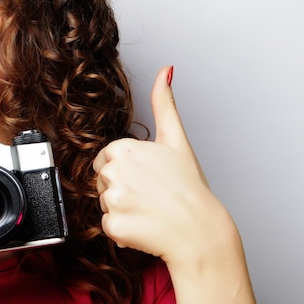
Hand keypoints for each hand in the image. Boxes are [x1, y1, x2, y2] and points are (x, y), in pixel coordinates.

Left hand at [93, 66, 232, 266]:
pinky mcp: (114, 226)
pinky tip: (145, 227)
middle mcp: (113, 171)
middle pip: (102, 182)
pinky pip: (109, 228)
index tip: (148, 178)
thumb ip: (164, 104)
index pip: (106, 161)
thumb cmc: (190, 188)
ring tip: (150, 211)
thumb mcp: (176, 140)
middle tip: (151, 195)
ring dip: (123, 211)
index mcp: (122, 149)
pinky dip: (124, 232)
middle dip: (122, 190)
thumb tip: (165, 71)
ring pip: (105, 205)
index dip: (127, 171)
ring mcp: (113, 199)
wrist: (201, 231)